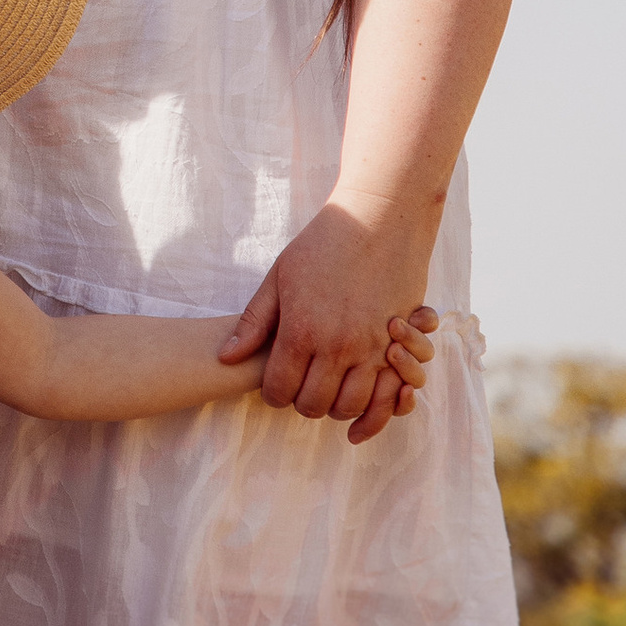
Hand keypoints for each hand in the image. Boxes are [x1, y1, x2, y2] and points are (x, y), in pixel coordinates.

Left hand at [226, 202, 442, 443]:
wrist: (379, 218)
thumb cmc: (324, 243)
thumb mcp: (279, 277)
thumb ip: (253, 322)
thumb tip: (225, 356)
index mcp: (301, 331)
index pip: (279, 391)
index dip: (274, 394)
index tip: (277, 383)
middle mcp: (336, 346)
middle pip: (313, 406)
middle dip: (302, 402)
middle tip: (302, 385)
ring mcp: (372, 348)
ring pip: (349, 407)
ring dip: (336, 404)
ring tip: (329, 386)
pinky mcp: (400, 344)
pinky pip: (387, 396)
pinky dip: (373, 405)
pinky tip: (360, 393)